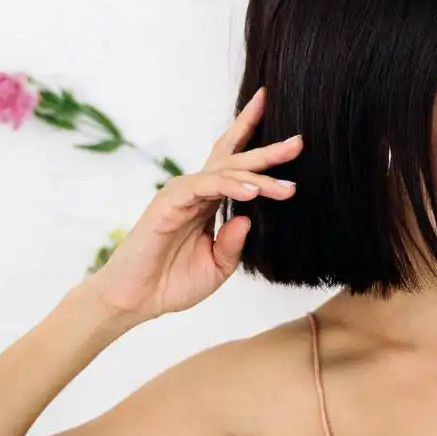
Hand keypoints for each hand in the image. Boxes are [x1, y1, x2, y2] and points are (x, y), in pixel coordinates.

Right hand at [83, 87, 301, 322]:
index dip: (256, 143)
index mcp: (209, 201)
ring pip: (225, 172)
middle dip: (268, 151)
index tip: (290, 135)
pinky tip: (253, 192)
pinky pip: (205, 186)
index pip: (234, 165)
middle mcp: (196, 191)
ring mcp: (182, 193)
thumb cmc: (172, 282)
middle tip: (298, 142)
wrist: (137, 300)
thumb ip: (234, 244)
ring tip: (287, 188)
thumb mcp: (217, 267)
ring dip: (258, 177)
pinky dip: (231, 186)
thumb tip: (249, 218)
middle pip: (234, 159)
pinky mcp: (169, 201)